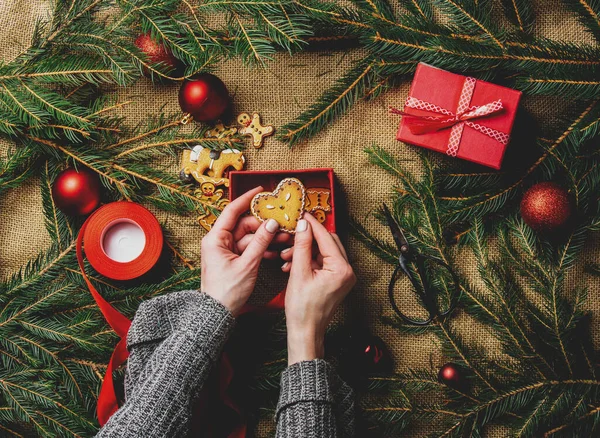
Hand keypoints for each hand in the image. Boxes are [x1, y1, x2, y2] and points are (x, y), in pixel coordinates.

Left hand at [201, 187, 291, 315]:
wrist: (218, 313)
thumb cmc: (226, 291)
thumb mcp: (247, 264)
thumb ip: (261, 242)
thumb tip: (271, 223)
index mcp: (216, 238)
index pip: (232, 211)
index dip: (247, 199)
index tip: (260, 191)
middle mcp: (219, 241)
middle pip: (245, 225)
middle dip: (264, 226)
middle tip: (282, 227)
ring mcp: (226, 251)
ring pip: (250, 238)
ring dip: (265, 240)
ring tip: (282, 241)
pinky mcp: (232, 259)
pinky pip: (249, 249)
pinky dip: (261, 250)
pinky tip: (274, 254)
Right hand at [282, 214, 355, 363]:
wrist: (305, 331)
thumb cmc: (303, 309)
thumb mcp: (299, 273)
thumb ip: (301, 246)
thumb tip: (303, 226)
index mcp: (341, 269)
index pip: (326, 238)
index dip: (312, 225)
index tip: (301, 215)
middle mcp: (347, 271)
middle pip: (328, 242)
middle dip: (307, 239)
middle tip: (292, 236)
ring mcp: (343, 276)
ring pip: (323, 252)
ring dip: (305, 251)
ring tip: (287, 257)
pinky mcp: (336, 281)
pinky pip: (323, 263)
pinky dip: (308, 261)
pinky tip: (292, 265)